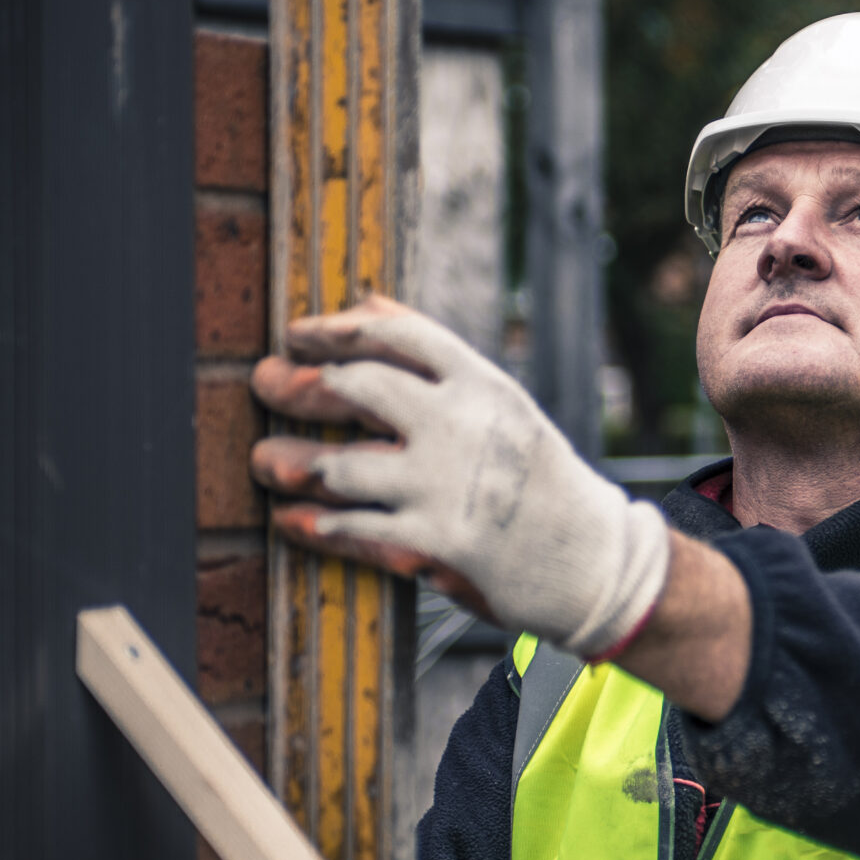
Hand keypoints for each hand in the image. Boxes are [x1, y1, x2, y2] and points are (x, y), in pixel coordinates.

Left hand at [249, 296, 670, 659]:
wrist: (595, 560)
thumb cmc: (540, 478)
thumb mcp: (503, 406)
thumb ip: (437, 361)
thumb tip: (368, 299)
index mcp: (483, 385)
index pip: (397, 336)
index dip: (336, 329)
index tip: (296, 334)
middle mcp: (464, 427)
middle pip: (356, 389)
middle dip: (298, 385)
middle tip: (264, 384)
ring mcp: (448, 487)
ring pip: (339, 466)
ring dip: (290, 461)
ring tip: (266, 460)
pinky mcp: (437, 543)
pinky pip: (354, 529)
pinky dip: (314, 523)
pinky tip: (292, 518)